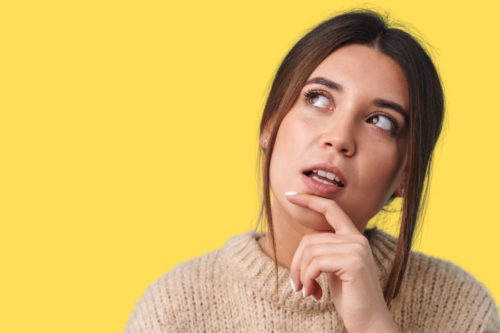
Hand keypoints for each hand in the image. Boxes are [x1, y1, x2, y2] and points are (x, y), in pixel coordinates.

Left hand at [286, 192, 399, 332]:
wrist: (369, 322)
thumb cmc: (350, 298)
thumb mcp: (334, 270)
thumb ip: (325, 252)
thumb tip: (304, 247)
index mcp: (353, 238)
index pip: (331, 209)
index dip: (310, 200)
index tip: (290, 196)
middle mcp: (357, 239)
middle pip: (310, 240)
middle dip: (296, 264)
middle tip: (297, 286)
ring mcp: (357, 249)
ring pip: (310, 252)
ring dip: (301, 275)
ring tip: (306, 291)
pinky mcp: (353, 262)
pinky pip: (315, 263)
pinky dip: (307, 279)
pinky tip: (313, 294)